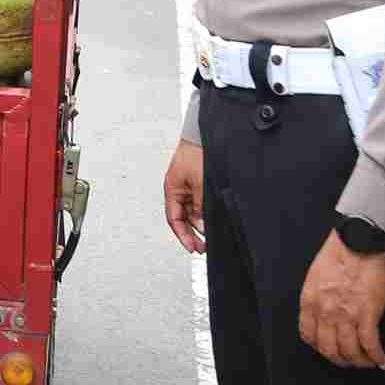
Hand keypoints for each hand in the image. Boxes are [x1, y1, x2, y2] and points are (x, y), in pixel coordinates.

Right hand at [163, 139, 206, 253]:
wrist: (204, 136)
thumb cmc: (197, 153)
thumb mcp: (200, 184)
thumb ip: (200, 206)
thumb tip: (201, 225)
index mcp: (172, 189)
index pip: (174, 219)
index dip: (182, 235)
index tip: (192, 248)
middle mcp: (178, 189)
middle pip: (182, 218)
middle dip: (191, 233)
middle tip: (202, 247)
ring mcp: (188, 186)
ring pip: (192, 212)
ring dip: (200, 224)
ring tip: (210, 235)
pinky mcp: (198, 183)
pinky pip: (199, 203)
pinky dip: (204, 213)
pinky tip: (211, 220)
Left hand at [298, 231, 384, 368]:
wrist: (358, 242)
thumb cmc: (339, 254)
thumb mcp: (316, 277)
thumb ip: (318, 298)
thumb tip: (324, 313)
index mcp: (310, 301)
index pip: (308, 336)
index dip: (319, 348)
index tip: (329, 350)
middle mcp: (325, 312)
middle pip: (328, 349)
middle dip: (340, 360)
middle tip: (350, 361)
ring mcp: (346, 315)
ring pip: (350, 351)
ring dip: (360, 362)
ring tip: (367, 362)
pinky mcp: (367, 314)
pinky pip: (370, 344)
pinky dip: (377, 357)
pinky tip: (382, 361)